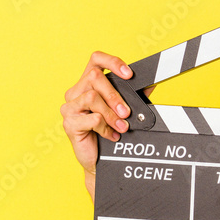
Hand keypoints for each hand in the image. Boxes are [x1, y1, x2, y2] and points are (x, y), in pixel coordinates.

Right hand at [60, 52, 133, 196]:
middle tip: (126, 113)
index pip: (96, 60)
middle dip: (115, 96)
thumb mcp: (125, 111)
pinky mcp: (69, 123)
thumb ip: (134, 96)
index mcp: (88, 84)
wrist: (101, 160)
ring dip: (112, 114)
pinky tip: (112, 135)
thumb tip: (150, 84)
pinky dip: (106, 128)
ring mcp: (70, 107)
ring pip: (92, 97)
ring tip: (122, 127)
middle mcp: (76, 92)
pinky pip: (92, 118)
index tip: (129, 74)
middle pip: (94, 78)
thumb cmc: (111, 131)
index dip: (112, 62)